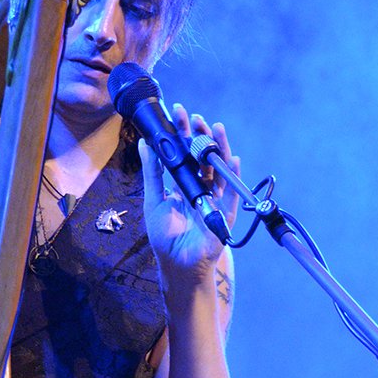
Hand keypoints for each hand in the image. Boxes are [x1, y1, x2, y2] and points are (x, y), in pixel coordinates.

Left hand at [138, 105, 239, 288]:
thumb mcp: (154, 199)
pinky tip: (232, 157)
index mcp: (184, 184)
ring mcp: (215, 198)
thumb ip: (152, 171)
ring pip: (219, 167)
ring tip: (214, 126)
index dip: (183, 133)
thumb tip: (144, 142)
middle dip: (200, 135)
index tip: (179, 113)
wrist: (177, 264)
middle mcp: (201, 187)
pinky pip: (232, 190)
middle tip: (194, 116)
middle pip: (203, 156)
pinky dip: (233, 174)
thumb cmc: (164, 236)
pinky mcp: (226, 212)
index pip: (185, 153)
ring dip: (218, 147)